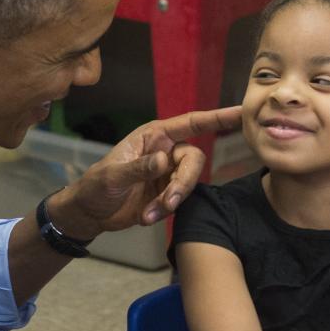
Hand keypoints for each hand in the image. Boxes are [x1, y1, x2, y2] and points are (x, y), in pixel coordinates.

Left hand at [47, 106, 241, 237]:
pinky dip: (164, 212)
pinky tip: (144, 218)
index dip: (216, 118)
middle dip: (183, 183)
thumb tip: (164, 160)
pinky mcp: (167, 194)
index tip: (240, 112)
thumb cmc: (95, 186)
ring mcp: (168, 174)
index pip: (191, 123)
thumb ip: (139, 167)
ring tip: (148, 215)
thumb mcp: (112, 176)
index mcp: (154, 136)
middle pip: (194, 161)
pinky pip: (179, 202)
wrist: (90, 213)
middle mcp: (166, 151)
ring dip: (170, 202)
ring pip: (188, 184)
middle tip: (167, 203)